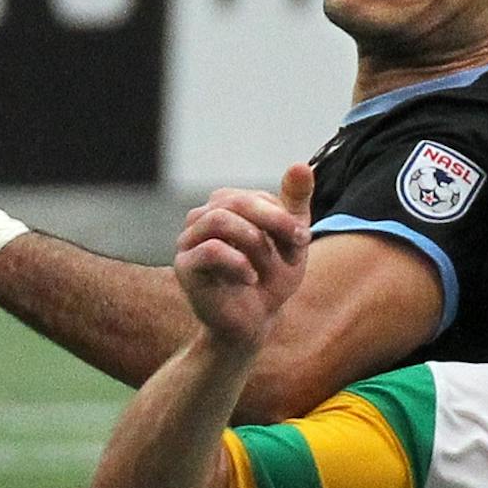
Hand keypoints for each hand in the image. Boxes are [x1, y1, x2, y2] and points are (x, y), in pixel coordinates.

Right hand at [174, 165, 312, 347]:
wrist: (252, 323)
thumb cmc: (271, 278)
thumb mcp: (291, 240)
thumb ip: (295, 202)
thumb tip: (300, 164)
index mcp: (227, 206)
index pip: (255, 196)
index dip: (283, 215)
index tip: (303, 239)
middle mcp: (203, 217)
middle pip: (235, 200)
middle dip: (274, 221)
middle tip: (300, 241)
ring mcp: (189, 240)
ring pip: (219, 219)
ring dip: (255, 239)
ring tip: (268, 264)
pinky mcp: (185, 266)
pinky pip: (209, 251)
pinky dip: (237, 263)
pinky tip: (250, 278)